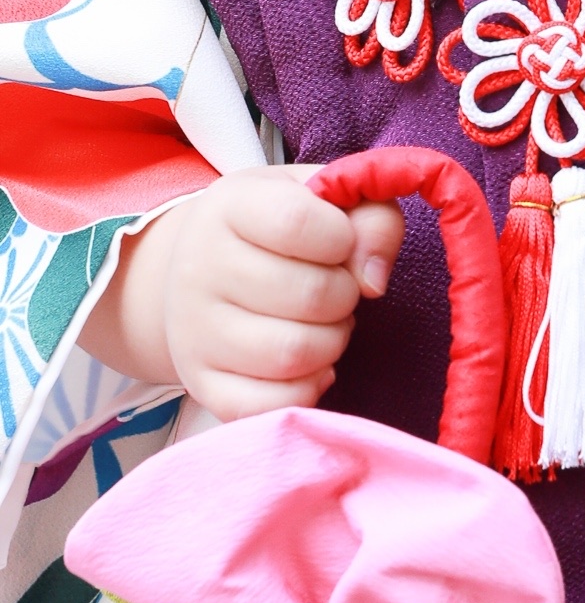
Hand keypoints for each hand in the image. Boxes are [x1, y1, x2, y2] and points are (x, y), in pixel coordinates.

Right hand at [79, 165, 403, 420]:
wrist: (206, 260)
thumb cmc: (284, 222)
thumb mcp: (330, 196)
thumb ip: (373, 218)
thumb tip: (373, 282)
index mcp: (231, 206)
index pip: (298, 223)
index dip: (343, 238)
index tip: (341, 241)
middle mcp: (199, 268)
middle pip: (310, 296)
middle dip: (346, 295)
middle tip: (339, 288)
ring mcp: (192, 331)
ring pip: (293, 355)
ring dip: (333, 341)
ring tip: (325, 322)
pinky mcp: (197, 382)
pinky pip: (263, 406)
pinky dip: (306, 388)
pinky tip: (312, 362)